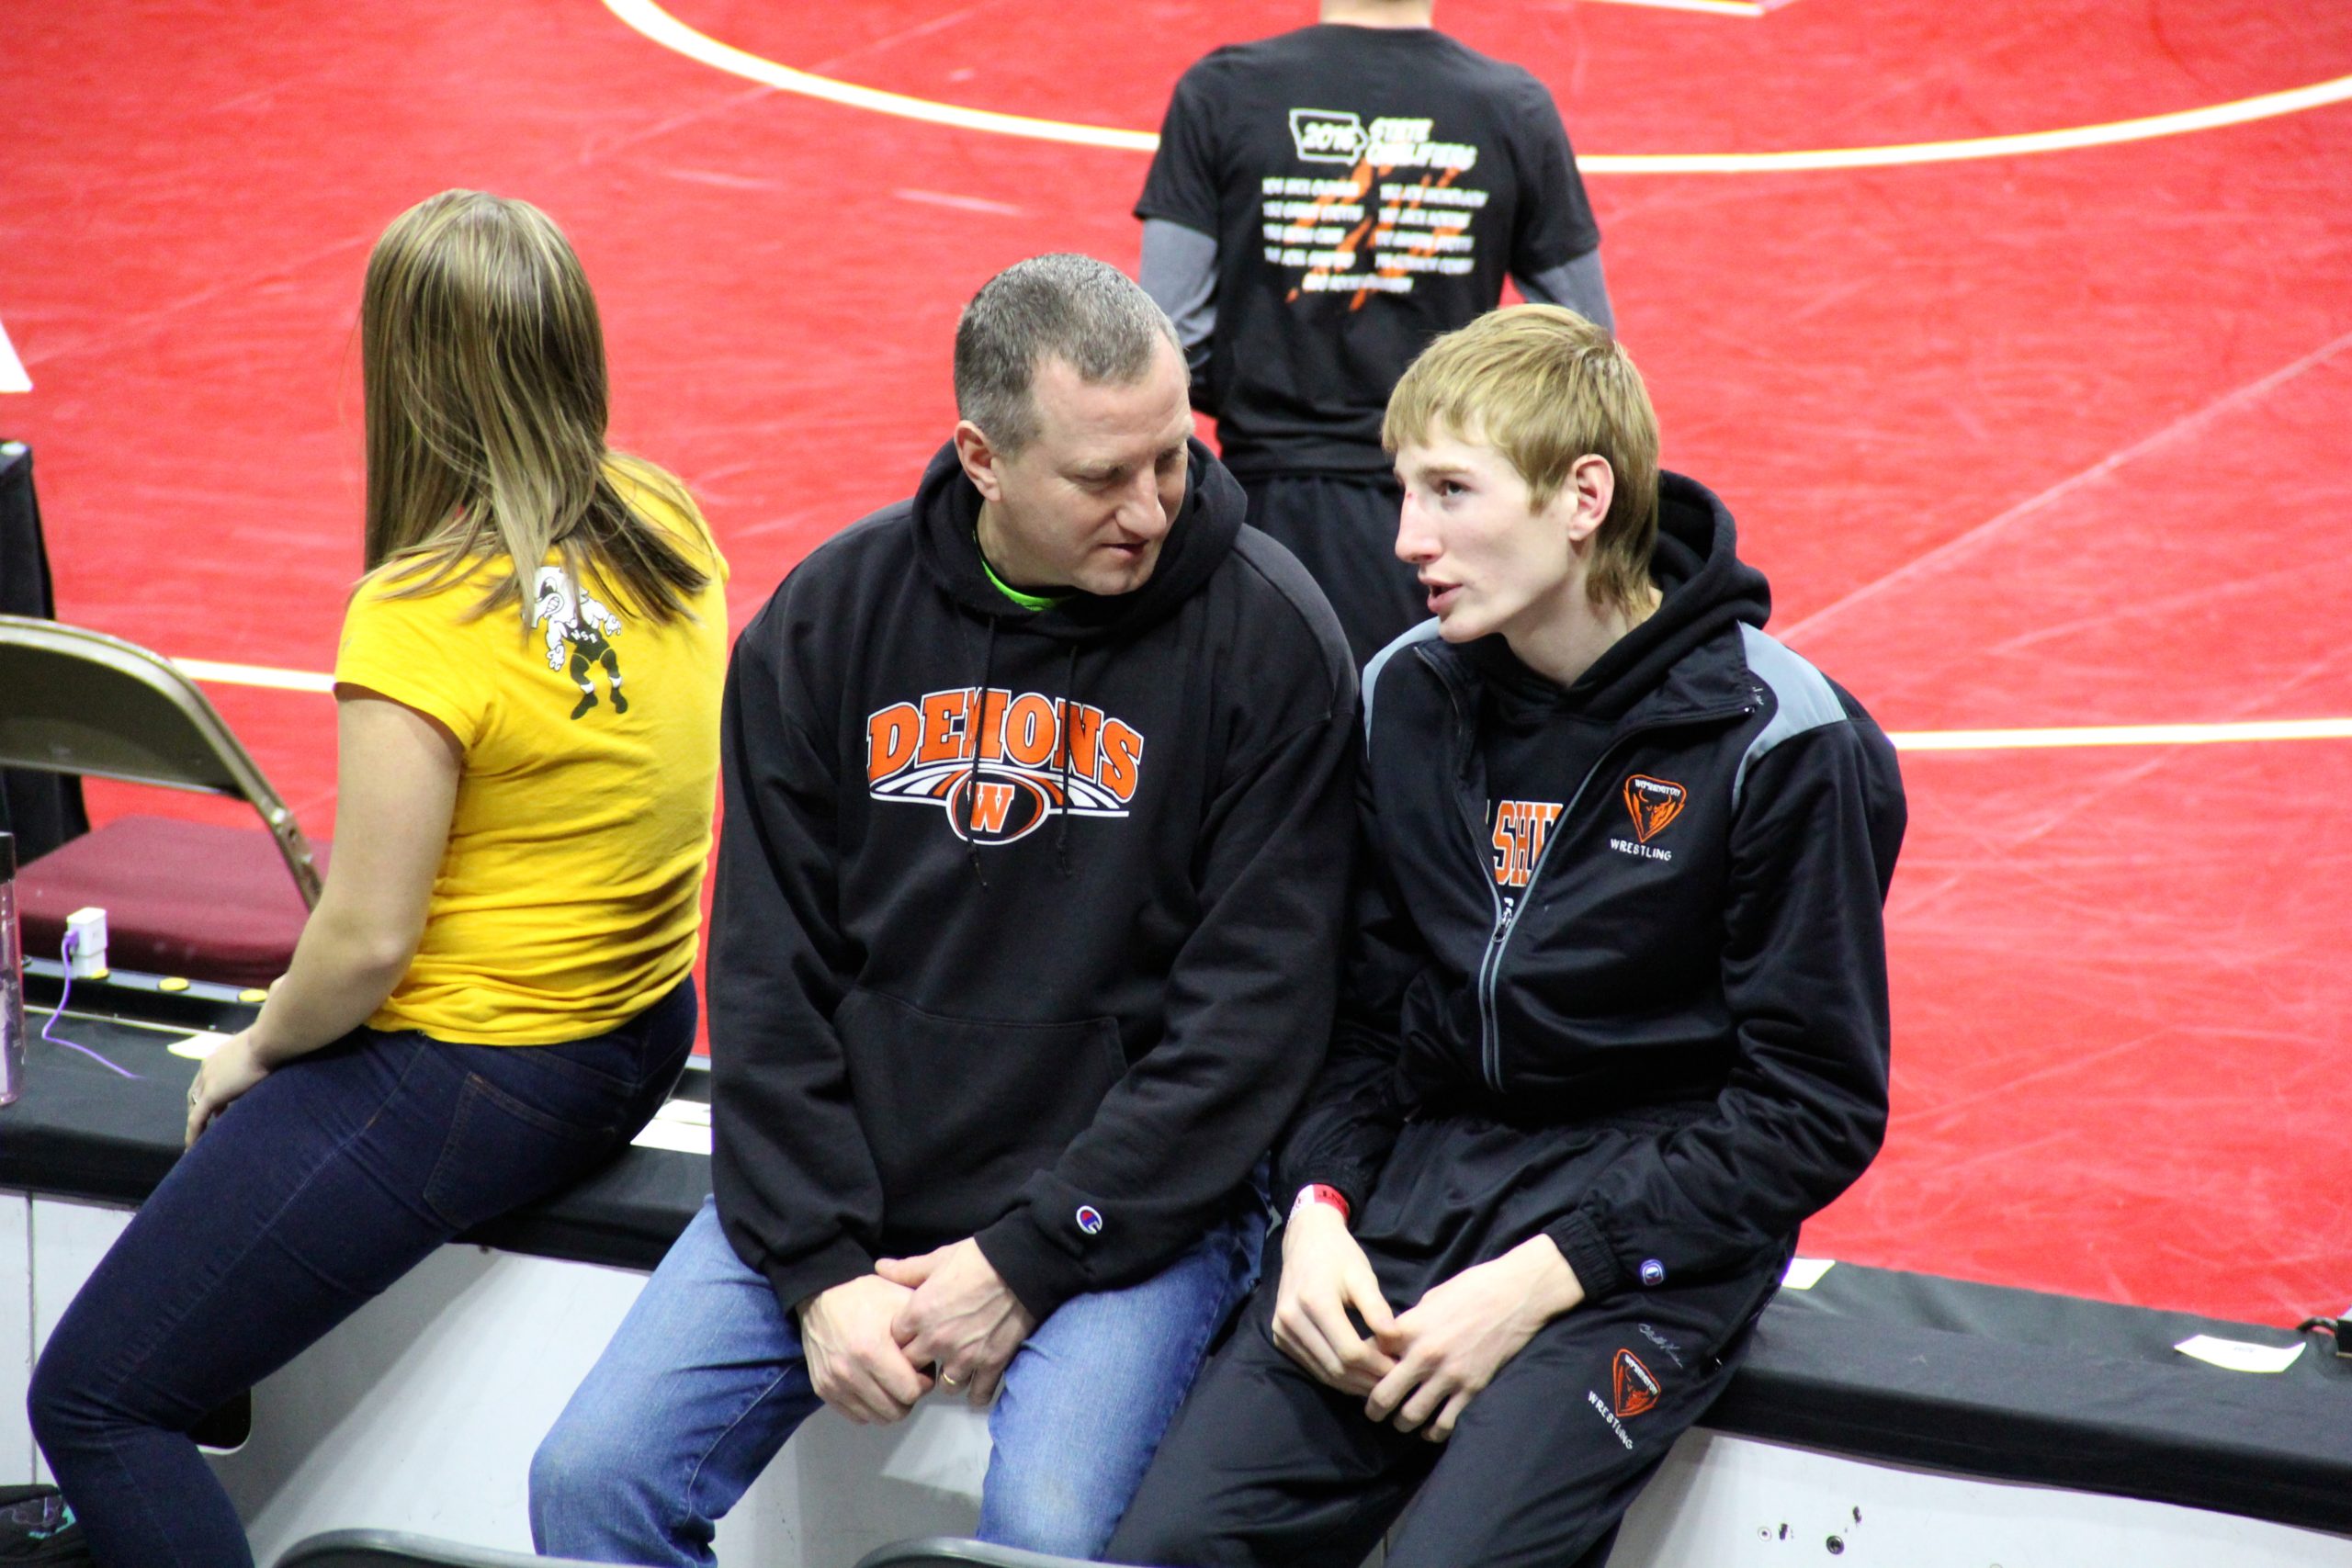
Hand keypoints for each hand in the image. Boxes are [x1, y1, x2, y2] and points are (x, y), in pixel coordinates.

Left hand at [185, 1029, 271, 1146]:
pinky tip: (193, 1147)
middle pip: (195, 1094)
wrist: (267, 1042)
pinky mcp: (211, 1095)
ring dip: (196, 1123)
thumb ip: (254, 1064)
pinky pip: (197, 1119)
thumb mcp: (259, 1054)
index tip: (218, 1109)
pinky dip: (193, 1133)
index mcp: (217, 1058)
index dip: (208, 1094)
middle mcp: (207, 1069)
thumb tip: (264, 1071)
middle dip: (198, 1109)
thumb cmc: (271, 1045)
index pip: (206, 1080)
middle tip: (206, 1125)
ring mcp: (207, 1081)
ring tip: (199, 1140)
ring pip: (194, 1108)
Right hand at [798, 1275, 931, 1423]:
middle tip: (908, 1377)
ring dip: (889, 1404)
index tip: (921, 1369)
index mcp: (872, 1350)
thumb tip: (937, 1351)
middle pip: (895, 1411)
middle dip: (908, 1397)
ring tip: (891, 1381)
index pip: (911, 1392)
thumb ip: (921, 1327)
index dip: (923, 1383)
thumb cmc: (865, 1296)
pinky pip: (856, 1416)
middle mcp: (850, 1372)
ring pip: (876, 1418)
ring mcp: (834, 1384)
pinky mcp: (823, 1390)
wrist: (820, 1296)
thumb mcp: (899, 1299)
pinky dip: (869, 1407)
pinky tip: (873, 1385)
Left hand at [877, 1239, 1034, 1406]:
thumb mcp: (937, 1259)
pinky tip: (977, 1385)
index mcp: (918, 1314)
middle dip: (919, 1363)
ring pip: (946, 1386)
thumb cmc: (977, 1259)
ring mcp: (965, 1356)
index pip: (894, 1342)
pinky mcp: (992, 1363)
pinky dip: (978, 1392)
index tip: (910, 1336)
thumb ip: (906, 1270)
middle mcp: (937, 1341)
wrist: (1020, 1267)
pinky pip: (979, 1393)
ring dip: (949, 1378)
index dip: (902, 1339)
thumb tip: (880, 1267)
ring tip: (955, 1368)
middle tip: (929, 1356)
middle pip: (914, 1368)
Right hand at [1271, 1203, 1397, 1394]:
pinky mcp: (1280, 1337)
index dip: (1377, 1366)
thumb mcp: (1362, 1275)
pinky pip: (1312, 1366)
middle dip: (1367, 1379)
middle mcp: (1292, 1320)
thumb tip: (1395, 1341)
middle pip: (1335, 1367)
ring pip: (1323, 1372)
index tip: (1400, 1368)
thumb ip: (1377, 1308)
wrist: (1305, 1239)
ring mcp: (1282, 1331)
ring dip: (1352, 1383)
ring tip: (1379, 1381)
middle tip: (1393, 1380)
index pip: (1350, 1351)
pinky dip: (1336, 1375)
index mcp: (1314, 1302)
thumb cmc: (1339, 1255)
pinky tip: (1357, 1374)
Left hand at [1365, 1235, 1583, 1442]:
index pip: (1369, 1356)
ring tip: (1401, 1421)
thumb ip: (1410, 1323)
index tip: (1363, 1374)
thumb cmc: (1472, 1288)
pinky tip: (1430, 1429)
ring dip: (1402, 1422)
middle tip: (1373, 1412)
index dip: (1362, 1367)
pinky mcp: (1471, 1389)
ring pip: (1410, 1416)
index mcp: (1409, 1328)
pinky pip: (1445, 1423)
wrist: (1515, 1295)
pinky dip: (1433, 1431)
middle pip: (1383, 1395)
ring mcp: (1448, 1375)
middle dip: (1373, 1408)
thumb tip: (1393, 1340)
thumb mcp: (1431, 1299)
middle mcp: (1424, 1355)